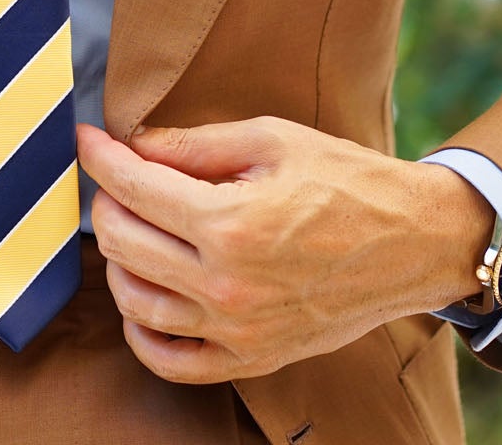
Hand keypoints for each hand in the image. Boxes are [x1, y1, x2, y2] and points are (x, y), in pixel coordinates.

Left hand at [76, 117, 491, 382]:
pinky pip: (171, 362)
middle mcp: (228, 285)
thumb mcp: (272, 140)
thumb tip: (134, 145)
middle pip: (123, 244)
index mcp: (232, 223)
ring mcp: (238, 331)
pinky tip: (142, 298)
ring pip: (135, 303)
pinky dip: (141, 332)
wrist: (413, 243)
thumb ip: (195, 144)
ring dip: (117, 260)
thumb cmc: (347, 181)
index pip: (133, 190)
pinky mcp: (252, 358)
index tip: (88, 142)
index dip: (100, 159)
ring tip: (132, 230)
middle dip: (107, 203)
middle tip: (119, 180)